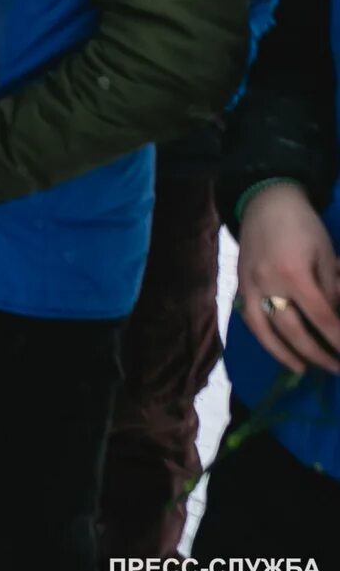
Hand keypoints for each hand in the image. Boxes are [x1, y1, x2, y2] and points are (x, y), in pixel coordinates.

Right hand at [237, 181, 339, 375]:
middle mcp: (267, 283)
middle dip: (317, 353)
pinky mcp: (240, 283)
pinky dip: (263, 336)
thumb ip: (330, 289)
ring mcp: (249, 285)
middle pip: (292, 330)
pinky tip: (277, 347)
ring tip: (302, 369)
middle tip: (335, 368)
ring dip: (284, 353)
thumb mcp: (326, 254)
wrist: (265, 201)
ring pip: (264, 329)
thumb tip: (333, 320)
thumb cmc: (303, 225)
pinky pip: (249, 317)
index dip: (337, 339)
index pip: (320, 317)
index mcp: (293, 273)